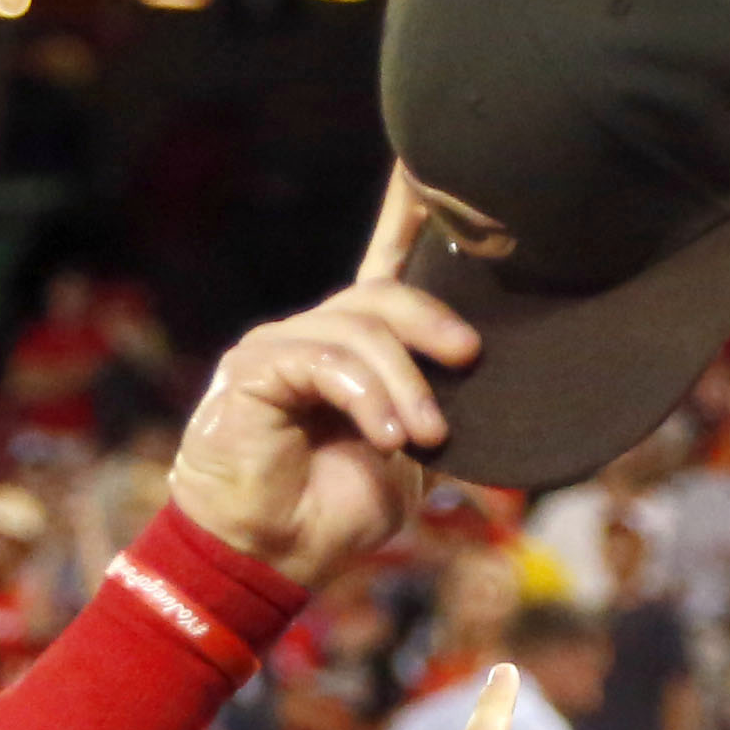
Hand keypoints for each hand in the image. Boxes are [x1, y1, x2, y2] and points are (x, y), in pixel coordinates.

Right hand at [168, 173, 481, 586]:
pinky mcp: (254, 368)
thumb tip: (475, 375)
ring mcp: (279, 347)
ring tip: (424, 438)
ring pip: (360, 329)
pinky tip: (386, 438)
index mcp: (352, 351)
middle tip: (469, 361)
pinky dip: (367, 397)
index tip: (437, 169)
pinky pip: (326, 360)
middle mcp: (314, 337)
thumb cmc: (332, 516)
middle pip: (382, 294)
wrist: (270, 560)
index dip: (407, 213)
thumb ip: (430, 408)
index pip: (384, 267)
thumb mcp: (405, 457)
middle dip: (432, 323)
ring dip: (405, 385)